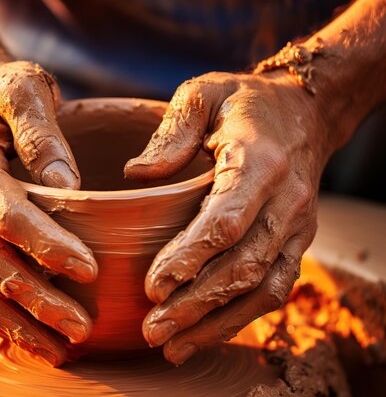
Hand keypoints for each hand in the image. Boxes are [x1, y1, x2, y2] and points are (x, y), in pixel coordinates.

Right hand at [0, 61, 96, 366]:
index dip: (45, 244)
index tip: (89, 269)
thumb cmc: (3, 96)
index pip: (4, 213)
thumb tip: (67, 185)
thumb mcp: (23, 87)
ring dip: (18, 324)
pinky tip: (34, 339)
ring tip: (63, 350)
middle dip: (36, 299)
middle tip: (82, 327)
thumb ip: (41, 130)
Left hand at [125, 70, 327, 364]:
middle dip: (195, 304)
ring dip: (217, 321)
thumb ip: (171, 132)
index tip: (151, 286)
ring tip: (172, 346)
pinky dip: (241, 316)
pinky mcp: (298, 240)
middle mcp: (286, 199)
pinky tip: (205, 333)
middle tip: (151, 330)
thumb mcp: (202, 93)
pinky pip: (275, 287)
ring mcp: (298, 224)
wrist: (305, 110)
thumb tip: (134, 175)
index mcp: (258, 161)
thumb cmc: (244, 101)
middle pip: (242, 265)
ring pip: (261, 287)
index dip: (189, 258)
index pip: (225, 221)